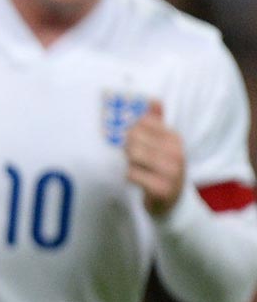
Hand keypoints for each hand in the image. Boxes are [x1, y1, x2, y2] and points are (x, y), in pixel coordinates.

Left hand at [124, 99, 184, 216]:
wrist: (172, 202)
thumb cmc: (162, 168)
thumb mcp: (163, 144)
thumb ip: (156, 122)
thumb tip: (152, 99)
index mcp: (175, 138)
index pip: (143, 122)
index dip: (129, 128)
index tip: (127, 135)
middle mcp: (176, 153)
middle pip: (134, 137)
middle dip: (126, 146)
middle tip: (130, 155)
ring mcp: (171, 171)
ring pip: (132, 155)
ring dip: (127, 162)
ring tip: (135, 167)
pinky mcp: (162, 189)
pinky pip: (132, 174)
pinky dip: (129, 176)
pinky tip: (136, 178)